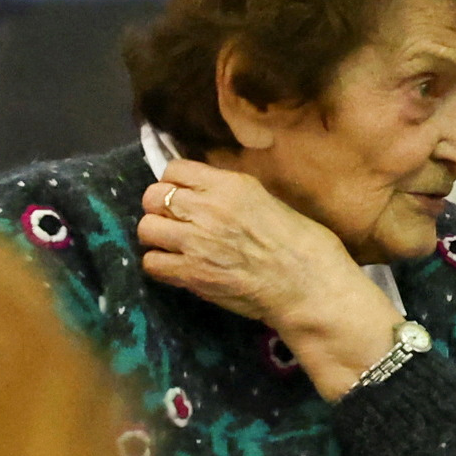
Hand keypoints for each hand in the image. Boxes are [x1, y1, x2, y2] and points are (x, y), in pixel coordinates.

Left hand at [138, 161, 397, 373]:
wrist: (309, 286)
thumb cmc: (303, 244)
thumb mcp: (268, 200)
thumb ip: (232, 195)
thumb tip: (206, 194)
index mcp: (231, 185)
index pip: (175, 169)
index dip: (174, 182)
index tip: (182, 195)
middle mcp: (208, 209)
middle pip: (152, 197)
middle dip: (160, 208)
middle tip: (174, 222)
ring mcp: (196, 242)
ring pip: (146, 228)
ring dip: (157, 237)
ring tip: (172, 245)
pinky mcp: (192, 274)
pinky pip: (152, 263)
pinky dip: (160, 264)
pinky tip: (176, 267)